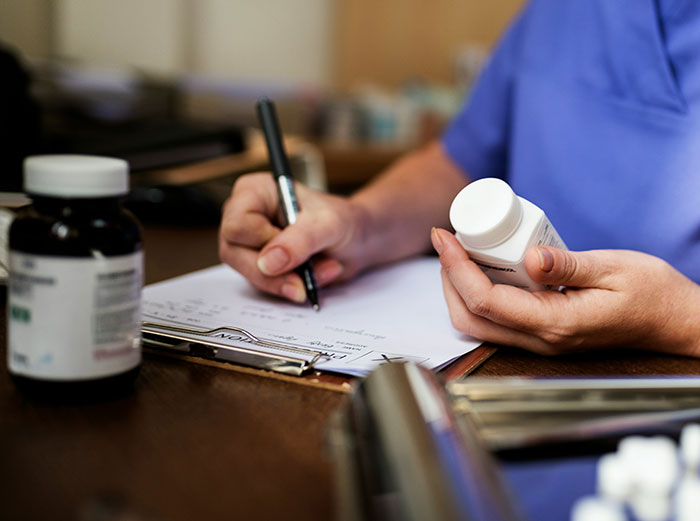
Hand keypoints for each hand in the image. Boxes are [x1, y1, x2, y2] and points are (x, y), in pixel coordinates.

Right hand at [219, 172, 370, 302]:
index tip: (295, 244)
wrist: (357, 241)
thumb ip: (299, 241)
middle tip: (309, 273)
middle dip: (277, 270)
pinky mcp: (258, 267)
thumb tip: (268, 263)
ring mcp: (247, 244)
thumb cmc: (342, 220)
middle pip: (235, 254)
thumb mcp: (328, 225)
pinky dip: (293, 286)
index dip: (264, 241)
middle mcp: (243, 216)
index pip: (237, 225)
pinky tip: (315, 275)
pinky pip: (264, 287)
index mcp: (253, 191)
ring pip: (250, 275)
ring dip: (290, 280)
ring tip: (322, 267)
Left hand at [431, 227, 699, 355]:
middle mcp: (541, 339)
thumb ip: (568, 266)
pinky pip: (496, 321)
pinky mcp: (542, 334)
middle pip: (470, 319)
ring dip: (459, 289)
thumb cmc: (651, 295)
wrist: (672, 322)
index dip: (456, 267)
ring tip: (459, 252)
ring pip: (479, 324)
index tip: (444, 236)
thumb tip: (529, 257)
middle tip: (447, 242)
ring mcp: (540, 341)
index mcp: (556, 323)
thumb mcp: (614, 270)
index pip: (486, 301)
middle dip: (448, 279)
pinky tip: (483, 267)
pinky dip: (478, 295)